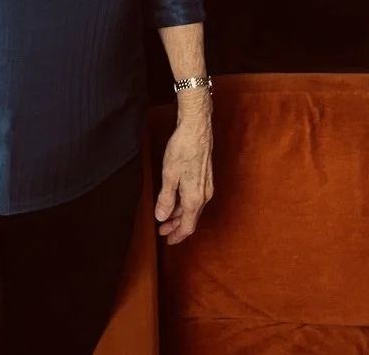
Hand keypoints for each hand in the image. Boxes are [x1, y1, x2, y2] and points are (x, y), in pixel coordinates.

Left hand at [155, 103, 212, 244]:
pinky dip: (185, 204)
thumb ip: (166, 199)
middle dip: (176, 226)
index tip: (167, 241)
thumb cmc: (182, 149)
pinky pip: (195, 197)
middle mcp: (204, 195)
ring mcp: (207, 186)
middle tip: (162, 230)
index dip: (177, 235)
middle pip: (191, 218)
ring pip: (193, 208)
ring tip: (166, 216)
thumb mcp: (169, 175)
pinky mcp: (205, 176)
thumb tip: (162, 217)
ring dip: (180, 214)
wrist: (197, 128)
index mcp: (195, 198)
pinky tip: (176, 199)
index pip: (187, 226)